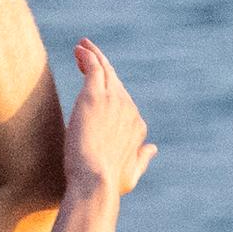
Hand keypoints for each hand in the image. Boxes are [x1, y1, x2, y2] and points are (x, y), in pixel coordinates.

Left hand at [62, 39, 153, 196]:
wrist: (95, 182)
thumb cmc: (109, 185)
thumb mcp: (131, 174)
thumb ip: (142, 159)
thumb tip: (153, 149)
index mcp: (137, 127)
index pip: (123, 104)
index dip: (110, 94)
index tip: (95, 88)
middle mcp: (129, 109)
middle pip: (116, 81)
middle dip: (103, 66)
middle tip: (90, 54)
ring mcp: (114, 100)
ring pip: (105, 70)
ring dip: (94, 56)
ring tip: (82, 46)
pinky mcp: (95, 96)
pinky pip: (94, 68)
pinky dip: (88, 56)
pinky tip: (80, 48)